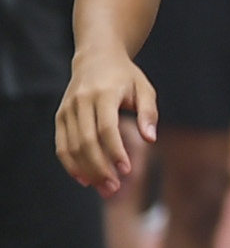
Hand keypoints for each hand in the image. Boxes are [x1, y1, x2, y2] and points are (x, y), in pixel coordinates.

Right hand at [56, 50, 155, 192]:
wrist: (96, 58)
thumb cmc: (126, 77)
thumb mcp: (145, 89)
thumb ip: (148, 113)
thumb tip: (151, 139)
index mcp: (103, 94)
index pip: (107, 128)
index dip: (115, 151)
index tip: (127, 171)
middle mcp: (81, 102)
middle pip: (86, 141)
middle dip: (100, 167)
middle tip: (114, 189)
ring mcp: (67, 109)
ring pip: (72, 146)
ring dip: (87, 170)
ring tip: (104, 189)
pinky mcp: (60, 116)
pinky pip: (61, 144)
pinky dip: (70, 164)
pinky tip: (84, 179)